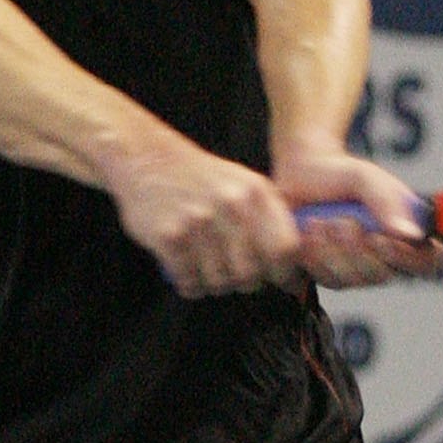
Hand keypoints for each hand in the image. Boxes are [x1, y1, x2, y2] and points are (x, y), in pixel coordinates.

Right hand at [114, 138, 303, 298]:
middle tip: (233, 273)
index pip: (286, 248)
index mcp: (257, 193)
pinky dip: (189, 284)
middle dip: (244, 283)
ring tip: (206, 266)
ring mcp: (198, 222)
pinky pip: (189, 282)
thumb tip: (296, 277)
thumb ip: (273, 224)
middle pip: (252, 274)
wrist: (146, 158)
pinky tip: (186, 268)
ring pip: (220, 283)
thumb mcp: (244, 187)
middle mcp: (231, 206)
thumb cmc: (200, 179)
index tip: (275, 276)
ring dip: (214, 284)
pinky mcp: (169, 237)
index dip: (282, 271)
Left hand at [275, 147, 441, 290]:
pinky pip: (328, 278)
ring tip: (321, 220)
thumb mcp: (365, 178)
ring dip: (334, 248)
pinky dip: (316, 254)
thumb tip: (410, 235)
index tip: (388, 240)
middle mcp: (385, 256)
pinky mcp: (330, 275)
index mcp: (405, 232)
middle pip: (384, 275)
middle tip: (345, 220)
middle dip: (360, 248)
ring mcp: (357, 270)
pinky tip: (311, 232)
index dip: (414, 259)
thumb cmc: (339, 175)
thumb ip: (386, 202)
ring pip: (354, 279)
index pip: (429, 260)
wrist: (298, 177)